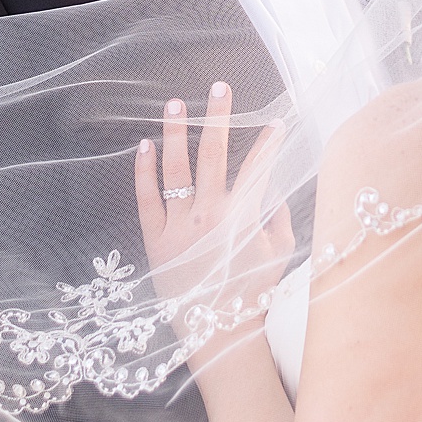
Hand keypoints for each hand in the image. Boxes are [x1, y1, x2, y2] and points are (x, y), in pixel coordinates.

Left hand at [133, 83, 291, 341]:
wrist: (218, 333)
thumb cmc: (250, 294)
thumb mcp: (277, 258)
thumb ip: (278, 222)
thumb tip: (275, 196)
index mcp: (242, 220)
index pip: (258, 172)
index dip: (268, 146)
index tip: (276, 122)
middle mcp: (210, 217)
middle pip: (214, 157)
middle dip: (218, 119)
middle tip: (219, 88)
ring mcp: (180, 226)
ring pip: (176, 170)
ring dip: (177, 133)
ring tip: (174, 103)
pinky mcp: (155, 239)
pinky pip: (147, 199)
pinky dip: (144, 171)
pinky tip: (143, 145)